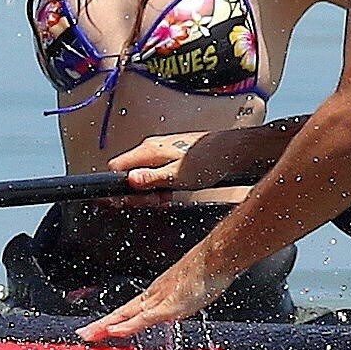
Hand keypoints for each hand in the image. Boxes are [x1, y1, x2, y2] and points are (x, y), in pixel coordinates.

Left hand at [77, 243, 232, 340]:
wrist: (216, 258)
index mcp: (158, 294)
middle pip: (123, 312)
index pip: (130, 310)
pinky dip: (128, 325)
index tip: (98, 328)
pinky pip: (145, 317)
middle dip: (102, 324)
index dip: (113, 320)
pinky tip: (115, 330)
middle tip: (83, 334)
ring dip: (108, 325)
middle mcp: (154, 296)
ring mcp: (160, 299)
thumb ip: (182, 299)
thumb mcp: (191, 291)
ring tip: (91, 333)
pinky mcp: (169, 304)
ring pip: (128, 315)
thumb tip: (179, 305)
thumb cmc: (208, 272)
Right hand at [108, 130, 227, 193]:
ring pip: (144, 174)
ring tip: (165, 198)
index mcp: (149, 150)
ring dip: (151, 191)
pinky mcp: (173, 156)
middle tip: (153, 202)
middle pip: (130, 172)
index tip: (130, 201)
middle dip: (138, 192)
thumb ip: (151, 179)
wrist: (234, 151)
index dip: (119, 187)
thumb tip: (129, 180)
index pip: (117, 167)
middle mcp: (153, 148)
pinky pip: (157, 173)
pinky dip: (161, 185)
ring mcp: (163, 151)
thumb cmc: (210, 160)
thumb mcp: (177, 177)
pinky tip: (172, 193)